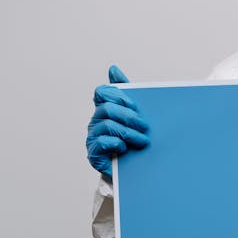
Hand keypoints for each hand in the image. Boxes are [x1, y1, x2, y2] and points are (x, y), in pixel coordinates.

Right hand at [86, 65, 149, 179]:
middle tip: (145, 126)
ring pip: (107, 125)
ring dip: (129, 132)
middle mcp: (96, 121)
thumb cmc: (134, 139)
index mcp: (104, 108)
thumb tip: (113, 68)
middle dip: (129, 116)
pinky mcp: (93, 153)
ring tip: (143, 141)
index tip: (136, 106)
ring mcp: (92, 136)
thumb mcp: (135, 114)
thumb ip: (126, 92)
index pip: (103, 91)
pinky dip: (117, 144)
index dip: (119, 96)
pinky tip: (126, 148)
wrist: (135, 169)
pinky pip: (102, 142)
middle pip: (107, 108)